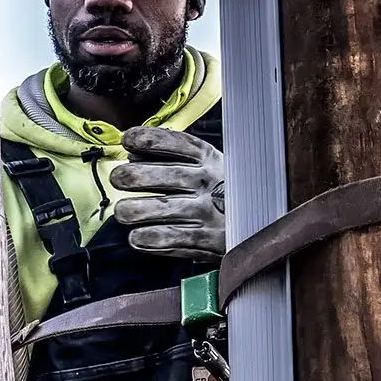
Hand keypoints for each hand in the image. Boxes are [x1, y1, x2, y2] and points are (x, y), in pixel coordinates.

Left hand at [112, 126, 225, 260]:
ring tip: (124, 212)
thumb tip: (134, 155)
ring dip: (135, 211)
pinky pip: (171, 239)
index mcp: (209, 159)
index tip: (127, 140)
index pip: (176, 143)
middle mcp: (209, 182)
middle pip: (164, 176)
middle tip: (119, 179)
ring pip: (163, 210)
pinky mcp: (206, 241)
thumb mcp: (209, 165)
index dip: (148, 139)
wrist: (261, 224)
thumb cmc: (224, 190)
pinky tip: (137, 236)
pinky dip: (149, 239)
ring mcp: (208, 212)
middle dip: (133, 176)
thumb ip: (174, 157)